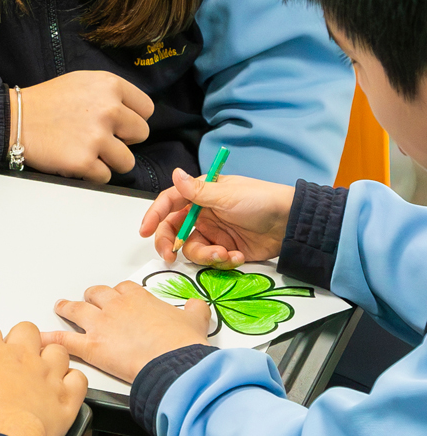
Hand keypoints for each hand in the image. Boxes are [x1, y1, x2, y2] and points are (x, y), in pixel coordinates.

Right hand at [0, 321, 87, 435]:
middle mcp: (21, 355)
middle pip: (26, 330)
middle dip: (23, 342)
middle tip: (17, 362)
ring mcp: (46, 373)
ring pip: (57, 350)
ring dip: (52, 361)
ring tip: (43, 377)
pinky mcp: (65, 396)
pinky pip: (78, 379)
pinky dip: (73, 384)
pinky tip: (63, 392)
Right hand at [11, 72, 152, 183]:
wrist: (16, 119)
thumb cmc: (48, 100)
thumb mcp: (83, 81)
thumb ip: (111, 93)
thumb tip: (134, 112)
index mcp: (110, 85)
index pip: (146, 109)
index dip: (133, 118)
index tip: (120, 123)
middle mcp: (108, 109)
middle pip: (142, 134)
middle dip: (125, 140)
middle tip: (103, 138)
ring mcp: (97, 137)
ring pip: (127, 161)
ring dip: (111, 161)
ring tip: (90, 152)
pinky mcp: (85, 161)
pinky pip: (106, 176)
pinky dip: (93, 173)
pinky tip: (77, 159)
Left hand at [43, 281, 209, 382]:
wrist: (174, 362)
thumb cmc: (182, 343)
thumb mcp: (195, 319)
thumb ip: (194, 310)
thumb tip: (198, 307)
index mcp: (139, 298)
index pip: (123, 289)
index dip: (119, 294)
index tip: (119, 298)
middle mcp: (117, 306)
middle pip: (96, 295)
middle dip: (91, 298)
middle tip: (89, 301)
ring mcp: (102, 325)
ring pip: (77, 310)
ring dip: (67, 308)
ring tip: (61, 306)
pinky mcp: (92, 347)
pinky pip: (66, 340)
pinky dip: (52, 340)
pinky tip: (42, 340)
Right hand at [140, 168, 294, 265]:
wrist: (290, 224)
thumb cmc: (261, 201)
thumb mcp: (227, 195)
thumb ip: (197, 191)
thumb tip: (175, 173)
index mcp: (201, 194)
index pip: (170, 202)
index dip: (154, 215)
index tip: (144, 230)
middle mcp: (204, 213)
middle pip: (175, 230)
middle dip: (171, 243)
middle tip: (170, 256)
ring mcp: (215, 232)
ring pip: (193, 248)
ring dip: (205, 255)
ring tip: (224, 255)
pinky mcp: (226, 249)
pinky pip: (212, 260)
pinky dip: (222, 262)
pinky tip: (237, 256)